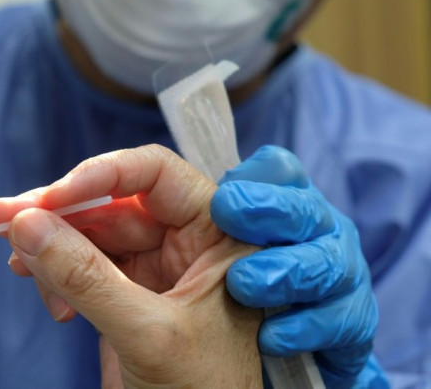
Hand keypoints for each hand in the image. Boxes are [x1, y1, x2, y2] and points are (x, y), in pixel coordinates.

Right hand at [0, 145, 262, 387]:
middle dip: (57, 213)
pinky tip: (47, 297)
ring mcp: (156, 265)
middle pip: (111, 202)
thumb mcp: (147, 333)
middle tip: (1, 217)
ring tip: (17, 263)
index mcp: (219, 233)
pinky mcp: (128, 291)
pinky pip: (82, 265)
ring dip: (49, 246)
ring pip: (90, 233)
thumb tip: (28, 224)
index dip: (100, 175)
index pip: (156, 174)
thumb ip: (87, 278)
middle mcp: (188, 240)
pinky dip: (55, 275)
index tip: (49, 198)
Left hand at [211, 145, 387, 386]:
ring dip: (285, 274)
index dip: (256, 179)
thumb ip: (202, 218)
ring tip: (242, 285)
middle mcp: (320, 228)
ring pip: (327, 265)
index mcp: (286, 200)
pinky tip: (269, 338)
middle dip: (270, 214)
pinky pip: (341, 323)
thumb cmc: (244, 283)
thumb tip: (167, 195)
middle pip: (305, 210)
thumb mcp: (215, 245)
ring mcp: (342, 272)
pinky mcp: (354, 322)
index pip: (280, 171)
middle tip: (227, 218)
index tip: (222, 200)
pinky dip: (304, 330)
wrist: (283, 351)